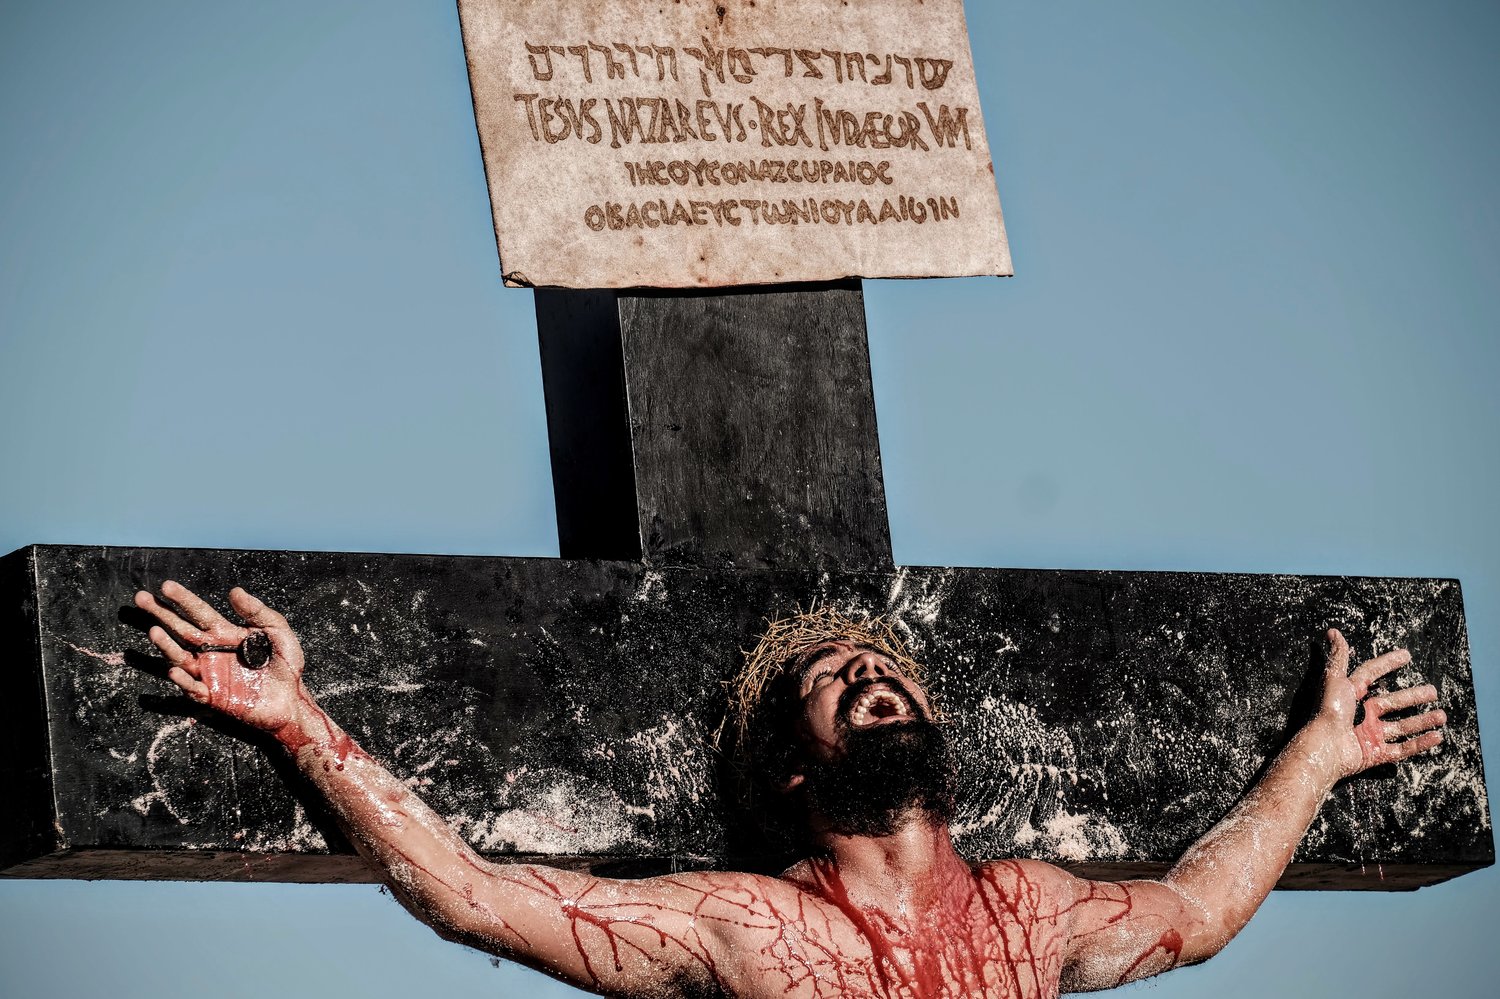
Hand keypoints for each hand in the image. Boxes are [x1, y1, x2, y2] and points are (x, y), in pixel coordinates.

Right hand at [135, 581, 306, 733]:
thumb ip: (258, 611)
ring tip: (154, 631)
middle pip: (180, 630)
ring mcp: (209, 673)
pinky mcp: (213, 696)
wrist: (292, 698)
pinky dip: (183, 680)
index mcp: (225, 633)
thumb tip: (234, 591)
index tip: (165, 586)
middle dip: (160, 614)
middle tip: (141, 598)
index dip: (183, 599)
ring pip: (180, 657)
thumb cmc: (285, 664)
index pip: (199, 612)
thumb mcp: (277, 631)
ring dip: (166, 645)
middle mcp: (211, 651)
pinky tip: (175, 669)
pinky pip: (193, 688)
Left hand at [1314, 628, 1445, 778]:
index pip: (1372, 674)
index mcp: (1352, 694)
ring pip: (1402, 726)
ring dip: (1423, 720)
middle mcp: (1363, 713)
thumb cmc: (1329, 710)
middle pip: (1393, 702)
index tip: (1406, 655)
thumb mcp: (1333, 679)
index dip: (1387, 663)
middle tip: (1433, 691)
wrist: (1325, 745)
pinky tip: (1437, 736)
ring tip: (1442, 715)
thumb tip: (1333, 632)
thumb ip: (1338, 657)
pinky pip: (1403, 748)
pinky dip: (1420, 743)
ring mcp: (1370, 734)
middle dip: (1413, 696)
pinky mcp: (1376, 753)